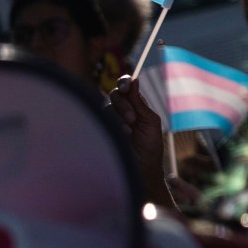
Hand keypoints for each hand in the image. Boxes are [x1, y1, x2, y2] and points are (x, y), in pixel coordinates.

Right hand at [108, 77, 180, 212]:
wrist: (142, 167)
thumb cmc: (150, 146)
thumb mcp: (150, 121)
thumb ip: (139, 102)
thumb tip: (134, 79)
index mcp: (135, 105)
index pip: (126, 87)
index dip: (124, 82)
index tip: (126, 86)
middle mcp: (120, 110)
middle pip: (114, 94)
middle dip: (123, 105)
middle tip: (132, 120)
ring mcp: (109, 120)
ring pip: (106, 107)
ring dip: (118, 117)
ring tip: (128, 132)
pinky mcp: (101, 130)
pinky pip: (98, 120)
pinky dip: (111, 125)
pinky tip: (120, 135)